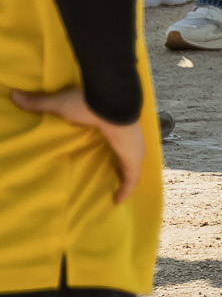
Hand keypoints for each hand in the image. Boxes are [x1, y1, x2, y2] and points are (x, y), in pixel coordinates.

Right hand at [11, 87, 145, 202]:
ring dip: (121, 181)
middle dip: (115, 168)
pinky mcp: (133, 158)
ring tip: (109, 195)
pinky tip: (117, 201)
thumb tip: (13, 94)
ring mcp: (132, 149)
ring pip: (128, 170)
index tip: (98, 158)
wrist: (110, 101)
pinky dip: (126, 190)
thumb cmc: (88, 103)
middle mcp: (125, 138)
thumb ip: (39, 103)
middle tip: (103, 182)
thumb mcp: (60, 105)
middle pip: (121, 157)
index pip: (110, 140)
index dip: (107, 148)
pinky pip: (131, 179)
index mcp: (111, 125)